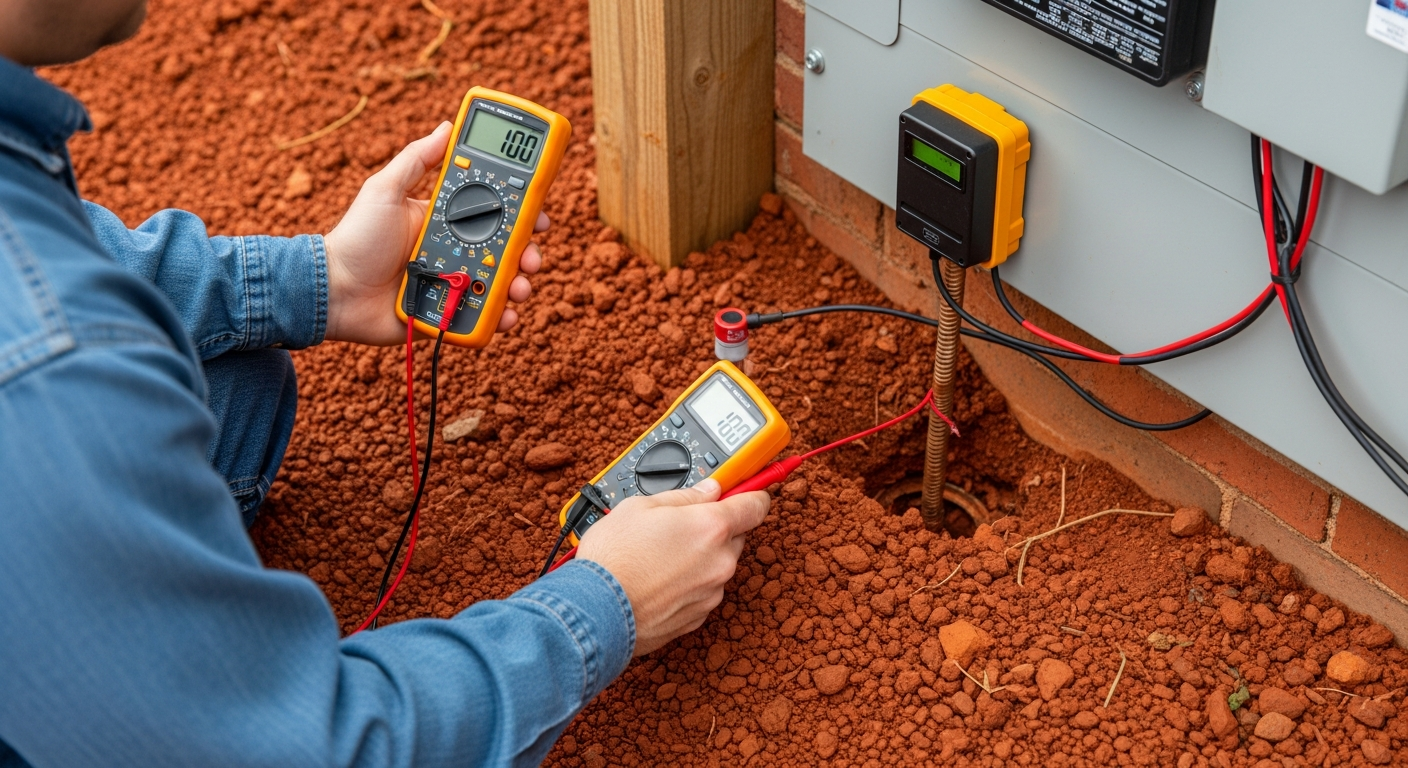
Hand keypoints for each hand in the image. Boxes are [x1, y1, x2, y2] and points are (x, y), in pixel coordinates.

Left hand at [322, 121, 549, 344]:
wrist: (334, 290)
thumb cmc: (356, 238)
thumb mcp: (384, 190)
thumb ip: (416, 160)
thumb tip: (446, 126)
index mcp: (446, 220)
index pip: (493, 213)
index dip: (521, 213)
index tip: (539, 213)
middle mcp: (455, 250)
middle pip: (506, 250)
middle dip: (528, 253)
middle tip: (532, 256)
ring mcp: (454, 282)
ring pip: (500, 283)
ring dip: (518, 285)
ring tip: (518, 288)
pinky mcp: (449, 313)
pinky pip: (483, 315)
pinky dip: (500, 317)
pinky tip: (504, 313)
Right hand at [575, 479, 770, 655]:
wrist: (596, 612)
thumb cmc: (614, 558)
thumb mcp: (641, 506)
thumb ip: (684, 496)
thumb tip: (708, 490)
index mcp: (712, 527)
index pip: (756, 504)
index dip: (751, 492)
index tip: (746, 488)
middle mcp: (721, 561)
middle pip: (736, 535)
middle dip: (714, 528)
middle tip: (680, 525)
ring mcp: (712, 592)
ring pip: (718, 564)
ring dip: (699, 558)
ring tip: (659, 556)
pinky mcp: (699, 616)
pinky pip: (703, 590)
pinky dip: (688, 583)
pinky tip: (658, 579)